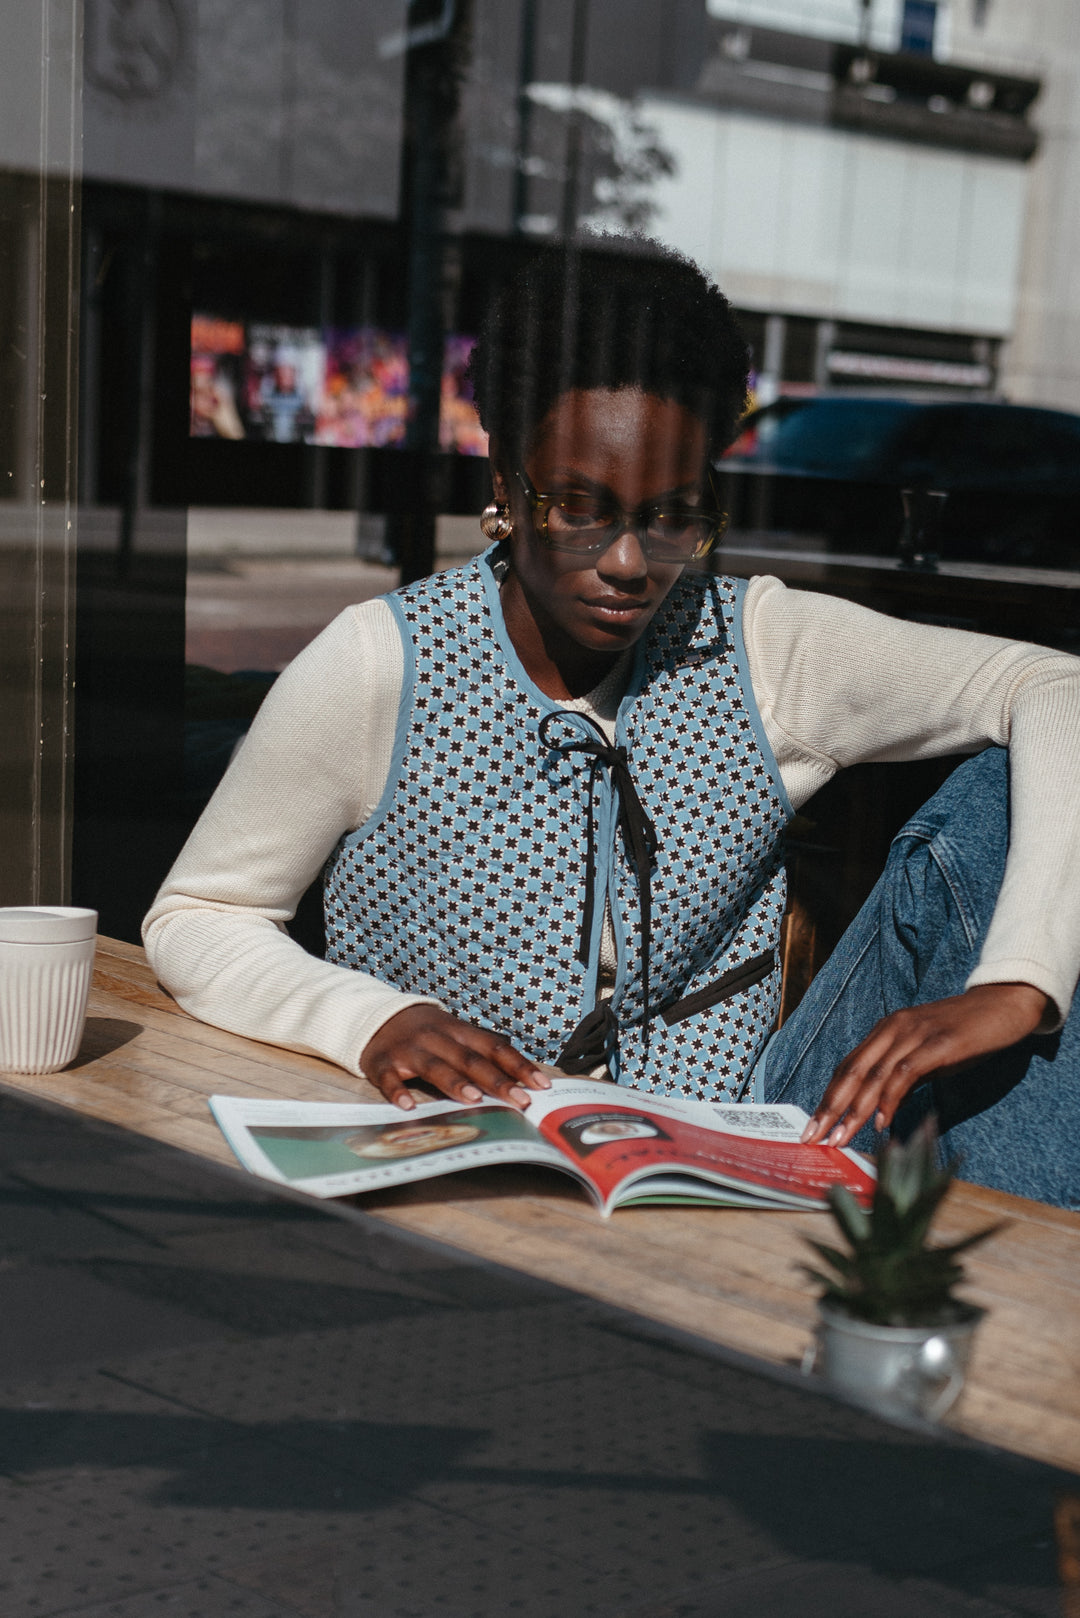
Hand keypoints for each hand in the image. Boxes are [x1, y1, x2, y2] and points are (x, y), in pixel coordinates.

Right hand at [360, 1005, 550, 1111]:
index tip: (541, 1085)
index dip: (519, 1066)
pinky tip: (408, 1107)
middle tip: (520, 1100)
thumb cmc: (428, 1033)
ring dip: (455, 1082)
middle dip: (497, 1080)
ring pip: (435, 1066)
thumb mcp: (455, 1034)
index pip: (495, 1047)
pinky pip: (390, 1079)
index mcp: (459, 1030)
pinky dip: (397, 1092)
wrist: (377, 1017)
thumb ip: (482, 1053)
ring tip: (474, 1099)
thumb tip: (520, 1077)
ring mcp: (409, 1050)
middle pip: (469, 1059)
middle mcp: (436, 1037)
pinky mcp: (382, 1062)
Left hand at [800, 982, 1049, 1148]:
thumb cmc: (964, 1034)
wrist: (1002, 1006)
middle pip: (851, 1072)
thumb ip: (901, 1076)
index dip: (828, 1098)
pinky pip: (905, 1074)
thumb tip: (879, 1109)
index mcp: (885, 1031)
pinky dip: (890, 1099)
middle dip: (830, 1108)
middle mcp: (893, 1029)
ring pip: (873, 1076)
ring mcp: (914, 1035)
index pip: (847, 1067)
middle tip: (814, 1137)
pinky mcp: (938, 1045)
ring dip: (854, 1111)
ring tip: (841, 1138)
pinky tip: (881, 1122)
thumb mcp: (925, 1055)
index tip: (813, 1127)